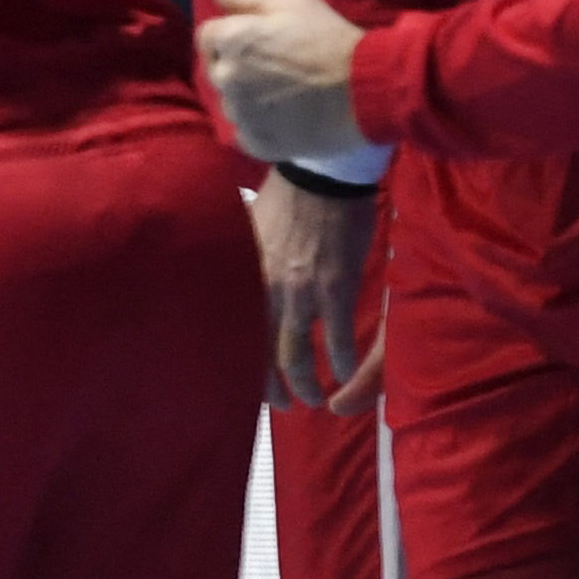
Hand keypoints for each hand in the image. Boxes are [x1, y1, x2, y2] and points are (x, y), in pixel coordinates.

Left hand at [194, 0, 366, 163]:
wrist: (368, 90)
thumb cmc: (331, 39)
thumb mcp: (293, 4)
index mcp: (230, 40)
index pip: (208, 35)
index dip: (231, 34)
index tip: (260, 41)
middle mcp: (225, 78)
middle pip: (218, 69)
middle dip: (238, 64)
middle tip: (277, 67)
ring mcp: (239, 114)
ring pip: (231, 102)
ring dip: (247, 97)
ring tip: (285, 94)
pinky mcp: (255, 143)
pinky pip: (247, 133)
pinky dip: (261, 126)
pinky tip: (287, 117)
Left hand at [249, 170, 384, 414]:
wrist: (321, 173)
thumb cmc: (284, 195)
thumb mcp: (245, 232)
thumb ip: (241, 265)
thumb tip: (232, 282)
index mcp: (239, 279)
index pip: (231, 335)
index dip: (238, 365)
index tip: (245, 383)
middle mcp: (262, 292)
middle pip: (261, 355)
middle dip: (272, 388)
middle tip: (282, 406)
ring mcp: (299, 293)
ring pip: (296, 355)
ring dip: (306, 384)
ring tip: (314, 401)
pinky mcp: (336, 289)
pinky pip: (339, 338)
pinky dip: (344, 361)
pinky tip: (347, 375)